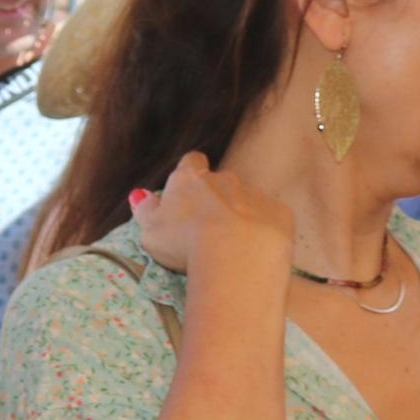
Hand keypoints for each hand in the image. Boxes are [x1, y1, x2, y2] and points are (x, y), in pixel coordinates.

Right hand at [126, 153, 289, 283]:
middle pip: (221, 184)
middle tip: (209, 232)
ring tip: (234, 248)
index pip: (191, 163)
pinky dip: (265, 231)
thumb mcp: (151, 232)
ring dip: (242, 218)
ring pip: (247, 202)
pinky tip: (258, 252)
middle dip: (217, 201)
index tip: (188, 195)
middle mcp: (224, 180)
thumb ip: (146, 211)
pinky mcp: (280, 213)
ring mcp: (255, 194)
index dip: (190, 175)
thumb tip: (139, 195)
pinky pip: (271, 218)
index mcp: (190, 180)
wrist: (234, 256)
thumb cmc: (184, 244)